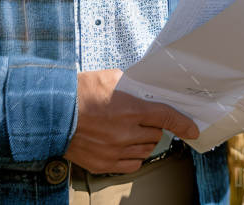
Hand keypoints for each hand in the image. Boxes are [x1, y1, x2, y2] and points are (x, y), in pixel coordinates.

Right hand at [64, 69, 199, 174]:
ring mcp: (114, 151)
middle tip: (142, 120)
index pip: (166, 117)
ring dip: (143, 142)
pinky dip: (132, 156)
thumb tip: (146, 91)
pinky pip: (130, 165)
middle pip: (156, 135)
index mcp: (129, 109)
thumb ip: (132, 86)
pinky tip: (124, 146)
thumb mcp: (109, 78)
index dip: (183, 124)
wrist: (50, 112)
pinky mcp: (103, 164)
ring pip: (145, 151)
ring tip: (129, 132)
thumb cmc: (78, 93)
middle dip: (153, 127)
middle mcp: (124, 133)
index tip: (192, 130)